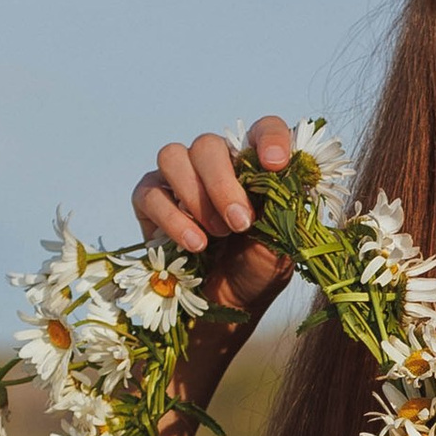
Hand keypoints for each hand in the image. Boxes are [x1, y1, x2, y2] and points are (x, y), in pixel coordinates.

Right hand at [131, 115, 299, 321]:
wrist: (227, 305)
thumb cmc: (258, 270)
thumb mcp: (282, 246)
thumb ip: (284, 212)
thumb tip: (287, 179)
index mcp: (254, 166)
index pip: (263, 130)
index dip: (270, 138)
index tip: (275, 165)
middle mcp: (216, 164)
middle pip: (207, 144)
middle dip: (222, 184)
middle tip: (240, 224)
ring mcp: (179, 179)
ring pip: (173, 156)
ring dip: (195, 196)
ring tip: (216, 235)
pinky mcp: (149, 200)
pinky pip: (150, 193)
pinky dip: (172, 219)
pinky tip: (194, 244)